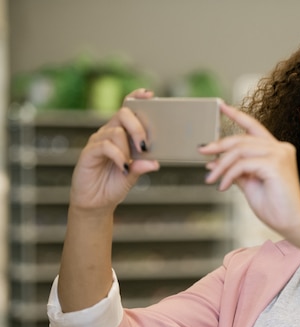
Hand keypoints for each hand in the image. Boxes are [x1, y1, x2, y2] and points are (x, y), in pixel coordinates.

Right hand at [69, 88, 159, 213]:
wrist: (96, 203)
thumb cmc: (114, 185)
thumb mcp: (133, 176)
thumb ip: (142, 166)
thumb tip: (155, 162)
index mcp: (121, 134)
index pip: (127, 109)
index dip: (136, 98)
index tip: (149, 94)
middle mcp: (108, 133)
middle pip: (123, 114)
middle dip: (138, 127)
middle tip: (146, 145)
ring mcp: (98, 142)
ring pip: (116, 131)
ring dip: (128, 148)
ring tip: (130, 165)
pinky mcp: (89, 152)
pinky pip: (105, 146)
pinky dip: (118, 156)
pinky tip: (124, 167)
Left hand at [200, 103, 299, 234]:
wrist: (290, 223)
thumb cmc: (274, 206)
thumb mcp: (250, 184)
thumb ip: (235, 170)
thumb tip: (213, 162)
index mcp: (276, 150)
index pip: (254, 127)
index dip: (237, 115)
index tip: (221, 107)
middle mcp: (280, 148)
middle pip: (242, 139)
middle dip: (219, 145)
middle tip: (203, 152)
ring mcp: (279, 154)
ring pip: (240, 150)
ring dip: (221, 165)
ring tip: (211, 179)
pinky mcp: (275, 165)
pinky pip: (242, 164)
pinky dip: (229, 175)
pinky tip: (223, 186)